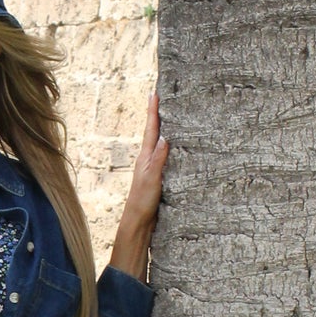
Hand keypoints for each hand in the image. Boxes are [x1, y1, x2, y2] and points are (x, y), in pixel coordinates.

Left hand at [109, 92, 168, 281]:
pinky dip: (172, 145)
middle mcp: (149, 159)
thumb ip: (158, 160)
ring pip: (161, 142)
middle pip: (156, 131)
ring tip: (172, 112)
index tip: (156, 91)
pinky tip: (178, 144)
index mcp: (146, 157)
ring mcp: (154, 168)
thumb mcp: (151, 180)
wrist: (138, 225)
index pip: (151, 129)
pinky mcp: (160, 178)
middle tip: (164, 94)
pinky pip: (168, 155)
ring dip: (166, 127)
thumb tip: (164, 137)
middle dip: (160, 113)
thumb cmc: (142, 204)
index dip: (154, 110)